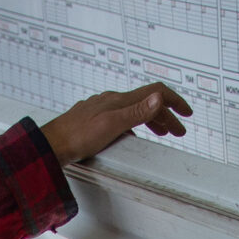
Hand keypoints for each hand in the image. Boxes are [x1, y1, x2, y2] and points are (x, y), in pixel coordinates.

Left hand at [39, 83, 191, 165]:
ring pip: (134, 110)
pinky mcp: (94, 119)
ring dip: (152, 119)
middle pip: (146, 102)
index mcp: (119, 100)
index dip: (174, 101)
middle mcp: (111, 101)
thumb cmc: (77, 137)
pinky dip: (135, 124)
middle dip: (166, 114)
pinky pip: (122, 117)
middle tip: (178, 130)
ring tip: (162, 132)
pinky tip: (132, 136)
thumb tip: (159, 97)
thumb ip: (137, 112)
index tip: (187, 114)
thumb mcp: (112, 125)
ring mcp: (102, 109)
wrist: (51, 145)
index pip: (154, 92)